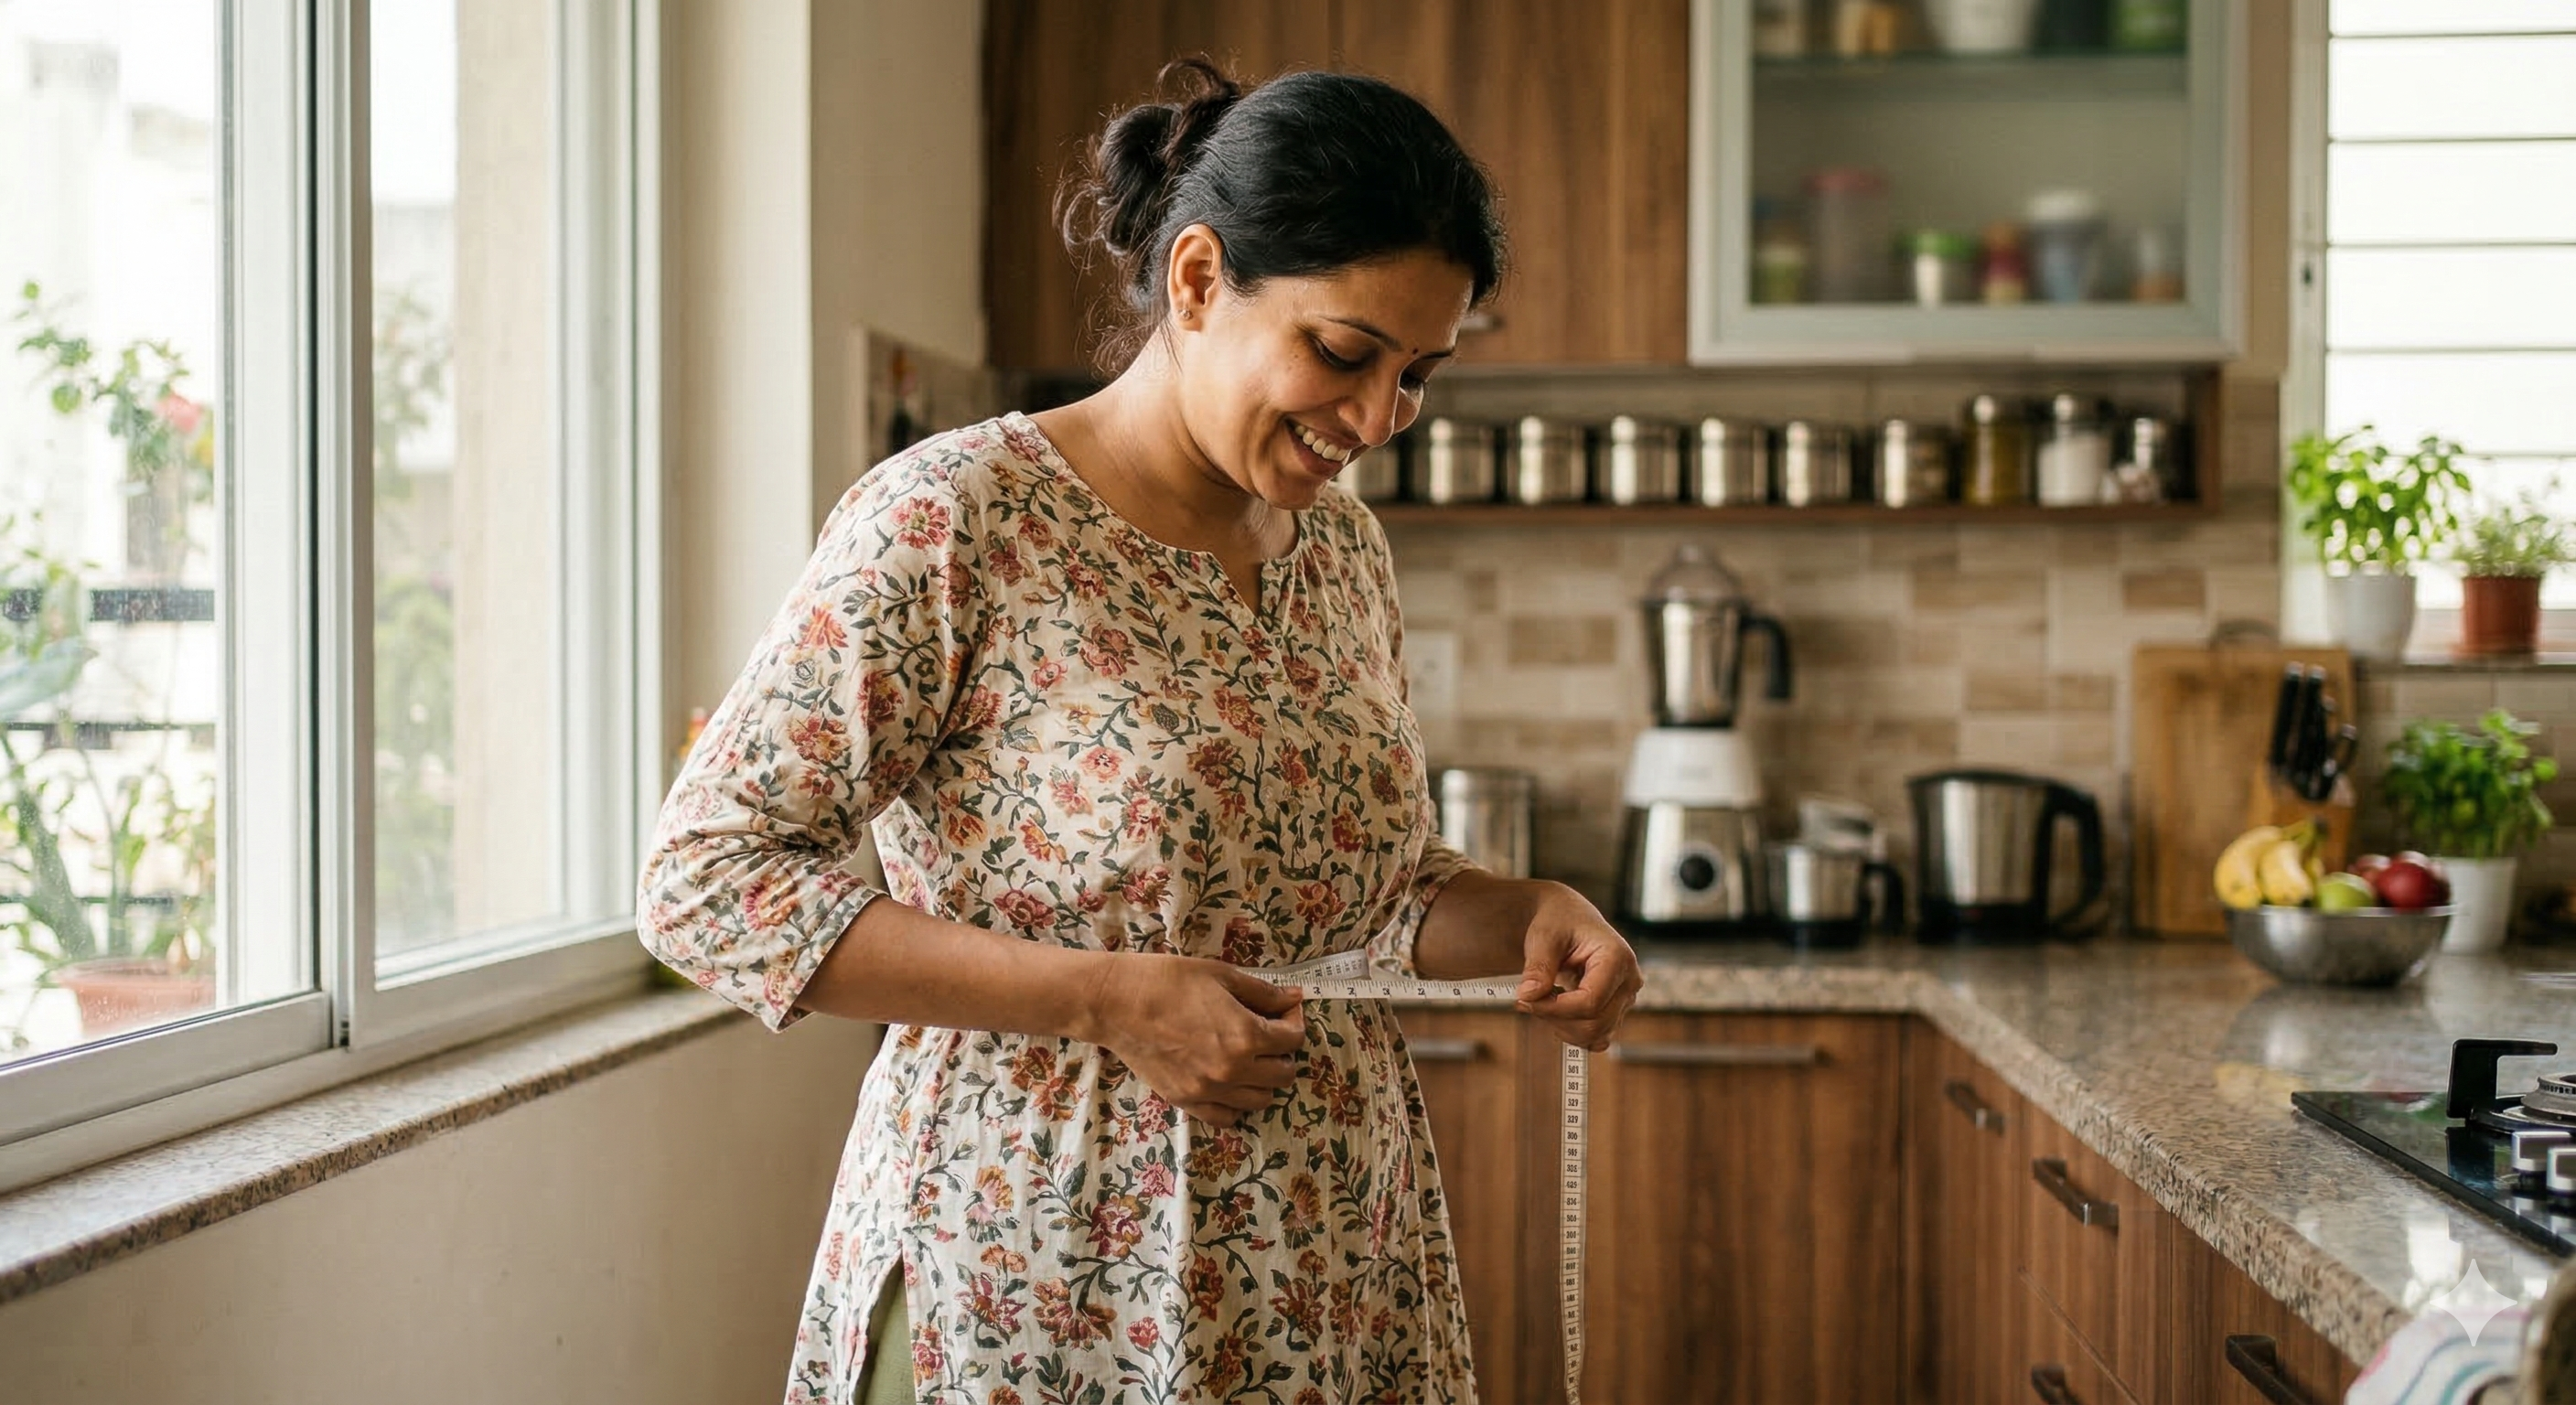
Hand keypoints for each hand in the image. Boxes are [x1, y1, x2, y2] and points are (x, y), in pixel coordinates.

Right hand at [1084, 953, 1306, 1124]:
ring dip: (1264, 1079)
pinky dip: (1237, 1104)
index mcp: (1246, 1036)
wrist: (1117, 1003)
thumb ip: (1263, 993)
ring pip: (1260, 1100)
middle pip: (1283, 1074)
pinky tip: (1230, 1082)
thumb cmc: (1169, 981)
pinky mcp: (1187, 1101)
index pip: (1292, 1040)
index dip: (1294, 1020)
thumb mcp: (1222, 976)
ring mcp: (1210, 1091)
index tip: (1285, 1008)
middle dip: (1283, 1051)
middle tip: (1269, 1031)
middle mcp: (1233, 1071)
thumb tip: (1294, 999)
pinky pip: (1227, 1117)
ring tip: (1251, 1057)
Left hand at [1513, 884, 1642, 1051]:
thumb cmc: (1559, 922)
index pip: (1590, 1002)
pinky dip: (1574, 1032)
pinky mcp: (1617, 1009)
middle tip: (1528, 1000)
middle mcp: (1629, 980)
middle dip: (1556, 1018)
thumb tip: (1528, 996)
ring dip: (1562, 1027)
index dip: (1555, 1009)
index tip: (1525, 1000)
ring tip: (1542, 1000)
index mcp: (1618, 957)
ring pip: (1596, 1034)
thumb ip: (1538, 967)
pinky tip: (1557, 1012)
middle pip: (1595, 1023)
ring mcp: (1626, 998)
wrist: (1569, 918)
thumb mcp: (1544, 937)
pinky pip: (1598, 1037)